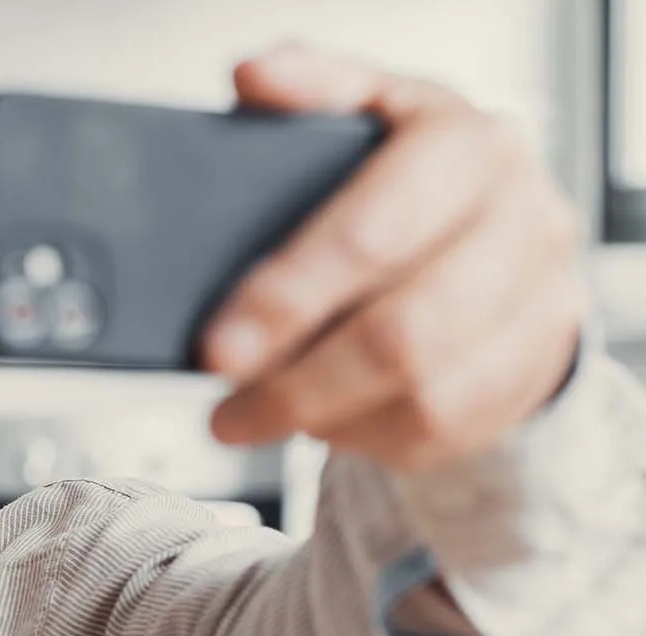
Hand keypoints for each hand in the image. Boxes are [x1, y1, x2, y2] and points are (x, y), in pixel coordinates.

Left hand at [202, 44, 583, 470]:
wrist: (510, 229)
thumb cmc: (419, 175)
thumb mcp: (371, 111)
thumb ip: (312, 88)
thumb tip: (254, 78)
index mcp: (472, 149)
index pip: (373, 233)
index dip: (288, 296)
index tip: (217, 345)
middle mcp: (522, 225)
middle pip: (403, 331)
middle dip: (296, 381)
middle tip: (225, 405)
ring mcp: (539, 305)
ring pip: (424, 394)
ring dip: (323, 417)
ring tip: (254, 416)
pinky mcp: (532, 371)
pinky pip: (442, 430)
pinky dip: (366, 437)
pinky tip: (321, 420)